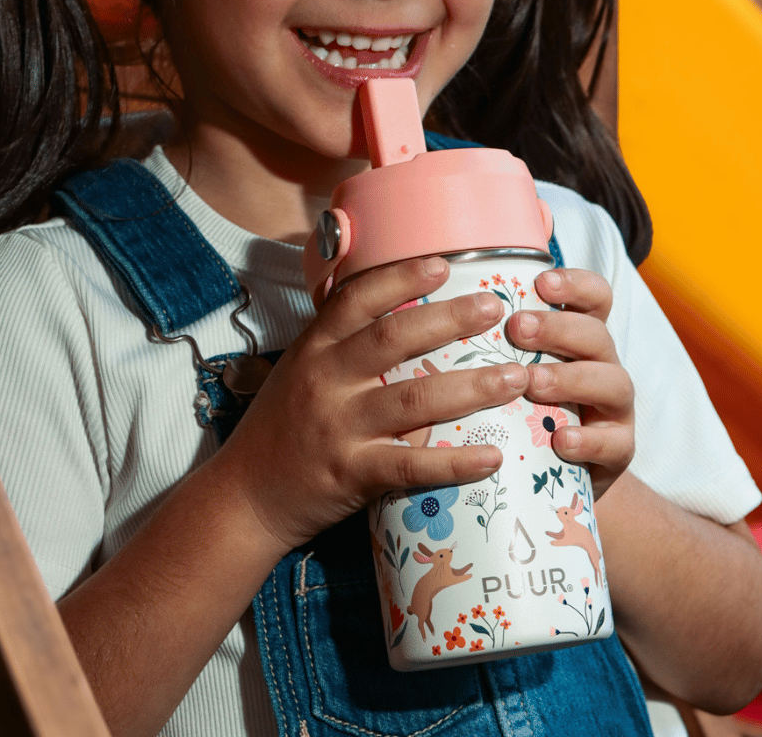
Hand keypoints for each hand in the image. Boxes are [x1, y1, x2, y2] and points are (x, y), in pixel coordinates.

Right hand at [219, 257, 529, 552]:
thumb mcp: (298, 369)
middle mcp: (325, 380)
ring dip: (471, 387)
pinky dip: (454, 462)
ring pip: (414, 399)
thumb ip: (339, 341)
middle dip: (450, 320)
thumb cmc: (281, 427)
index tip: (444, 264)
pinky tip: (492, 457)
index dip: (401, 278)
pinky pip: (411, 465)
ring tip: (516, 377)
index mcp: (314, 349)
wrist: (246, 496)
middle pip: (394, 339)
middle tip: (495, 308)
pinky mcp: (351, 474)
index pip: (357, 300)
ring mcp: (338, 427)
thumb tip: (397, 308)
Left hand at [504, 268, 634, 500]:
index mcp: (580, 338)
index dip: (575, 284)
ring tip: (532, 382)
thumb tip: (437, 305)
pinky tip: (561, 441)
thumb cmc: (523, 408)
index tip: (540, 282)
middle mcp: (603, 365)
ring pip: (613, 383)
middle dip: (559, 328)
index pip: (594, 298)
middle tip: (518, 328)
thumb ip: (492, 339)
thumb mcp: (512, 367)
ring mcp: (615, 408)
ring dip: (571, 378)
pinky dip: (588, 441)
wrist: (554, 474)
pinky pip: (614, 444)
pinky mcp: (618, 450)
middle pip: (597, 335)